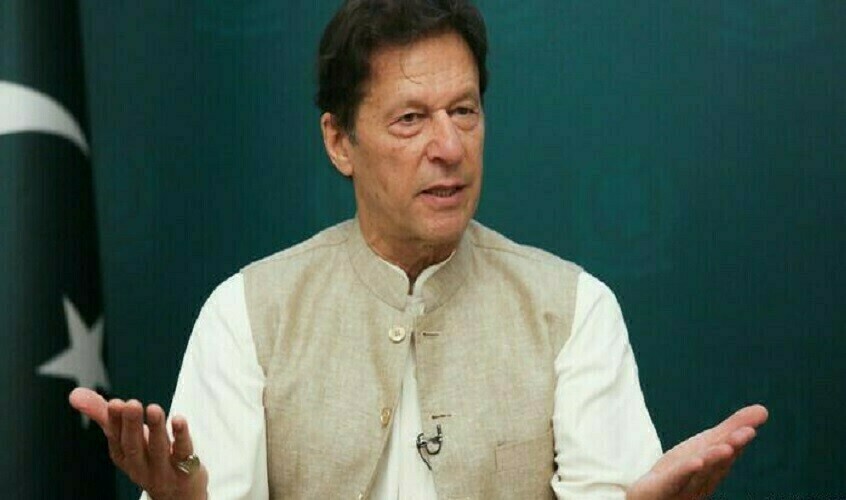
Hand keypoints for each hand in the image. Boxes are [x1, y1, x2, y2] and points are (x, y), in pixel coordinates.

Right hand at [69, 388, 207, 499]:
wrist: (178, 495)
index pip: (116, 438)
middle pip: (134, 446)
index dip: (115, 421)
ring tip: (154, 408)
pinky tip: (179, 420)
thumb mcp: (126, 437)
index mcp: (123, 456)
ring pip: (158, 448)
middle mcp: (140, 465)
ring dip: (156, 428)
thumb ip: (104, 414)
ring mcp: (163, 469)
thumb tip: (74, 394)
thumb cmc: (149, 458)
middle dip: (131, 424)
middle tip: (130, 404)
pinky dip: (181, 436)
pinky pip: (183, 452)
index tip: (114, 403)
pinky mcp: (187, 469)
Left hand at [627, 404, 767, 499]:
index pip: (726, 453)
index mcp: (711, 471)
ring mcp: (682, 489)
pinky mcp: (660, 491)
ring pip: (698, 473)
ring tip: (726, 447)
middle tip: (747, 432)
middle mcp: (700, 482)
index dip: (737, 440)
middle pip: (716, 463)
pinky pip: (673, 482)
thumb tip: (764, 409)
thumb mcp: (702, 447)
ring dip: (712, 459)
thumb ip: (731, 431)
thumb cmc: (679, 474)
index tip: (750, 428)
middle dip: (731, 447)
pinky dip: (684, 472)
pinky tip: (696, 461)